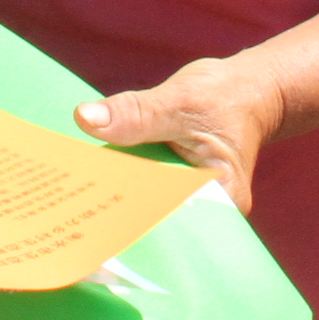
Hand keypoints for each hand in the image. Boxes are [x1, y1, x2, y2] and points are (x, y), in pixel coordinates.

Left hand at [78, 55, 284, 212]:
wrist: (247, 89)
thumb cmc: (224, 95)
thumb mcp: (179, 100)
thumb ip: (136, 113)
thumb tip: (85, 118)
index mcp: (224, 198)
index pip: (172, 226)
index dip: (131, 230)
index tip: (90, 228)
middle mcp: (211, 210)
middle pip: (157, 222)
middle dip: (118, 219)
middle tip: (71, 214)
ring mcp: (192, 200)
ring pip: (147, 207)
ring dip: (116, 200)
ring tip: (73, 202)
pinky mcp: (174, 186)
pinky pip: (144, 190)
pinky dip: (122, 183)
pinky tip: (90, 181)